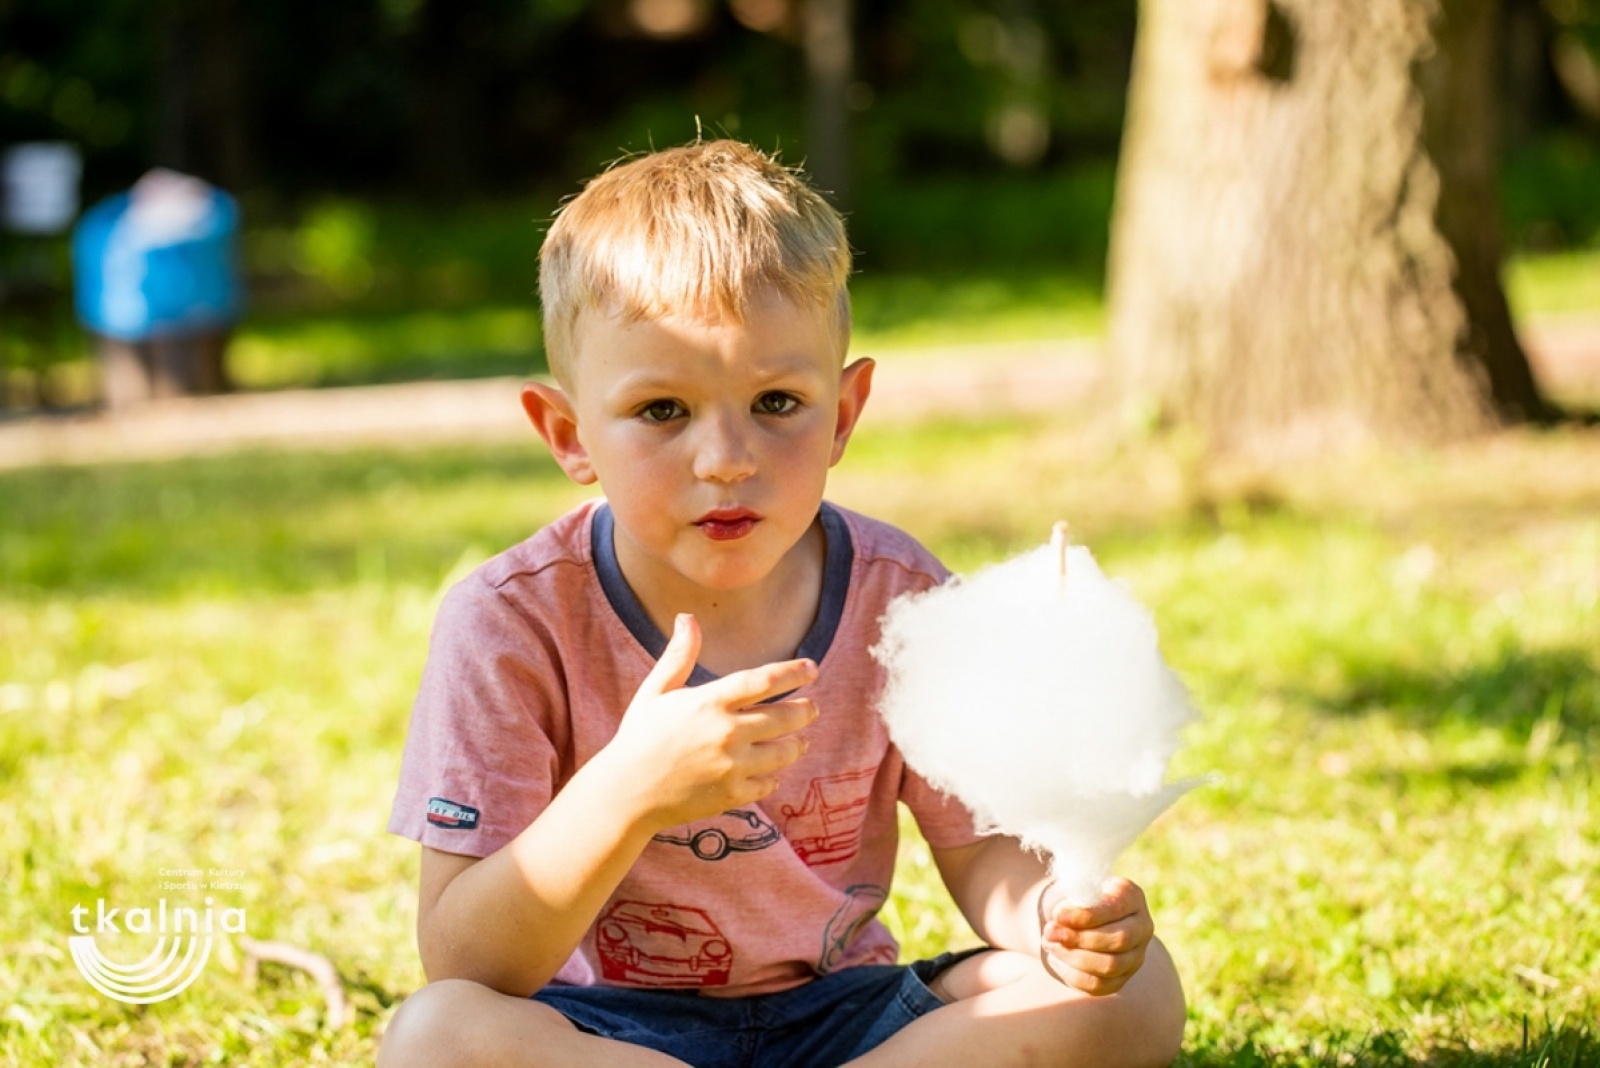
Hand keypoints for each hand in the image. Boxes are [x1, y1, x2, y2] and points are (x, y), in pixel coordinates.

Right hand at [601, 613, 818, 831]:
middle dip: (805, 711)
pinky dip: (774, 777)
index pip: (764, 681)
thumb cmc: (639, 737)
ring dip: (797, 744)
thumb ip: (678, 655)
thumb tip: (687, 617)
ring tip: (801, 740)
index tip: (813, 669)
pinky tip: (773, 772)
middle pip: (785, 717)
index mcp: (709, 702)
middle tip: (813, 708)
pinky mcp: (732, 795)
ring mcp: (731, 767)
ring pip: (783, 753)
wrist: (625, 793)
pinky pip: (767, 784)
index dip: (793, 673)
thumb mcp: (656, 691)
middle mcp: (726, 733)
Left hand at [1039, 876, 1153, 995]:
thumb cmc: (1075, 896)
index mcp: (1131, 896)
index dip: (1085, 915)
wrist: (1076, 916)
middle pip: (1118, 940)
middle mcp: (1141, 927)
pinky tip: (1055, 959)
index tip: (1057, 915)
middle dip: (1078, 938)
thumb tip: (1060, 919)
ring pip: (1110, 966)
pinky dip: (1072, 974)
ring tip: (1049, 944)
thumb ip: (1071, 895)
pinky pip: (1098, 985)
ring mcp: (1135, 956)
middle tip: (1049, 932)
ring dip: (1073, 957)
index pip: (1115, 909)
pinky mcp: (1121, 979)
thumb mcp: (1074, 886)